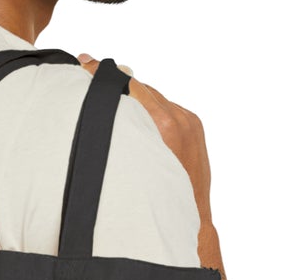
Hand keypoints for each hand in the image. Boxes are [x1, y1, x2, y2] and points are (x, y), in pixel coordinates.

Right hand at [76, 53, 213, 226]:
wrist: (192, 217)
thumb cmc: (156, 198)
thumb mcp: (130, 162)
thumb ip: (122, 128)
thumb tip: (108, 100)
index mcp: (163, 125)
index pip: (129, 85)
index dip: (104, 73)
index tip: (85, 62)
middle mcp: (178, 118)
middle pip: (140, 87)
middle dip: (116, 81)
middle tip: (89, 68)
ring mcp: (189, 120)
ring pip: (154, 96)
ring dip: (135, 96)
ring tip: (111, 93)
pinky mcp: (195, 125)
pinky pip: (168, 107)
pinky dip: (152, 108)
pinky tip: (138, 116)